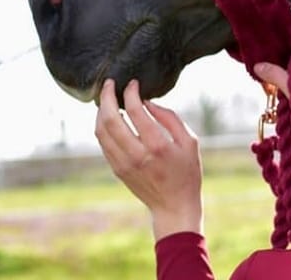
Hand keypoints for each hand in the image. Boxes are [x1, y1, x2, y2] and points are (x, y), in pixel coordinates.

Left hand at [95, 78, 202, 240]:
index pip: (135, 111)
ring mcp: (123, 164)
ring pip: (101, 131)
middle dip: (106, 97)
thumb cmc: (187, 172)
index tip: (133, 83)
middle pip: (110, 119)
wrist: (174, 206)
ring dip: (100, 111)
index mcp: (157, 145)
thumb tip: (148, 102)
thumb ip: (170, 118)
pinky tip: (108, 117)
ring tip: (106, 97)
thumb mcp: (190, 141)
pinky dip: (102, 126)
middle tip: (109, 83)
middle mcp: (136, 154)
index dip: (131, 93)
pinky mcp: (117, 170)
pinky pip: (103, 143)